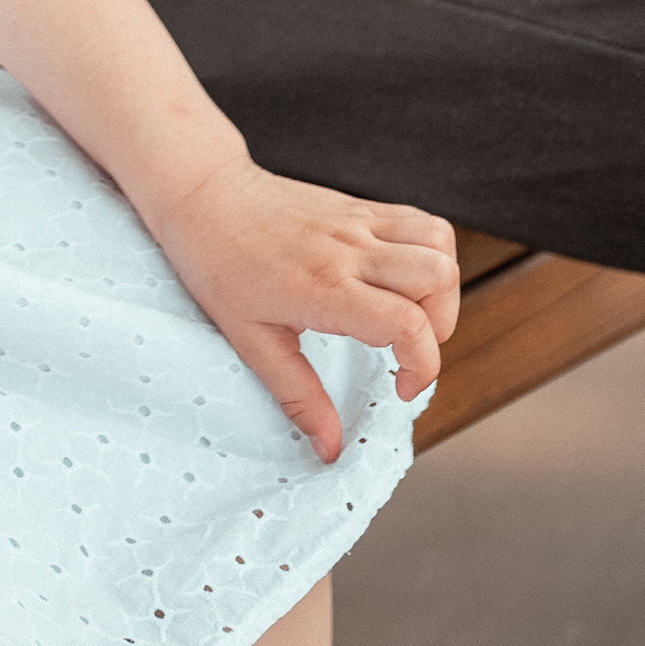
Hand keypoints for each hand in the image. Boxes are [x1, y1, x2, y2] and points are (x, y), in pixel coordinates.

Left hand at [147, 154, 461, 461]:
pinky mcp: (360, 208)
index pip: (407, 323)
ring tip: (409, 315)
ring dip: (440, 288)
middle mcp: (350, 250)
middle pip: (438, 278)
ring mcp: (359, 222)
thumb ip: (297, 396)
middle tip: (405, 351)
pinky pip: (420, 222)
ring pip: (439, 244)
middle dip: (441, 327)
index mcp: (324, 288)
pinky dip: (430, 253)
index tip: (402, 388)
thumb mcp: (250, 342)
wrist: (203, 195)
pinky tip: (400, 280)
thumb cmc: (218, 265)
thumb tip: (330, 449)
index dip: (423, 365)